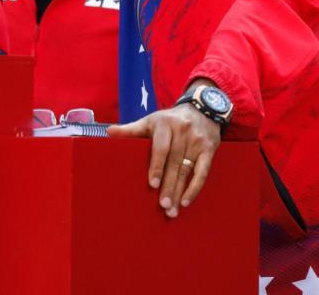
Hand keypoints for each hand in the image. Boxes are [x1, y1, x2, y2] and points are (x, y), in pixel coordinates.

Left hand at [108, 103, 220, 217]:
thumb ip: (131, 129)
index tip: (152, 184)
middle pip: (174, 163)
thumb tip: (109, 132)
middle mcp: (182, 131)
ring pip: (187, 170)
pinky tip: (186, 201)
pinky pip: (203, 172)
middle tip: (162, 206)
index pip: (161, 148)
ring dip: (179, 191)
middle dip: (168, 186)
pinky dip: (195, 188)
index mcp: (165, 124)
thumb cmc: (170, 119)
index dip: (156, 166)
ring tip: (171, 210)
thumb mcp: (150, 120)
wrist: (202, 109)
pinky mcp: (209, 150)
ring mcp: (197, 141)